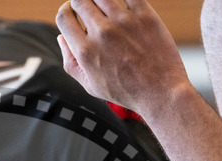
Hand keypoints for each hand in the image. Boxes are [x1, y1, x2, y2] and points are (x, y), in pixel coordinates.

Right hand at [56, 0, 188, 114]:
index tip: (73, 13)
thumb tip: (61, 37)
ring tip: (105, 7)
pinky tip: (122, 5)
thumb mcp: (90, 85)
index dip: (66, 11)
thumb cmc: (125, 91)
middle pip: (79, 0)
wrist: (160, 92)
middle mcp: (102, 33)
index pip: (64, 16)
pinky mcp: (145, 15)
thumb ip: (70, 61)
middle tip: (89, 10)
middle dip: (80, 3)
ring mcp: (124, 22)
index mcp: (85, 51)